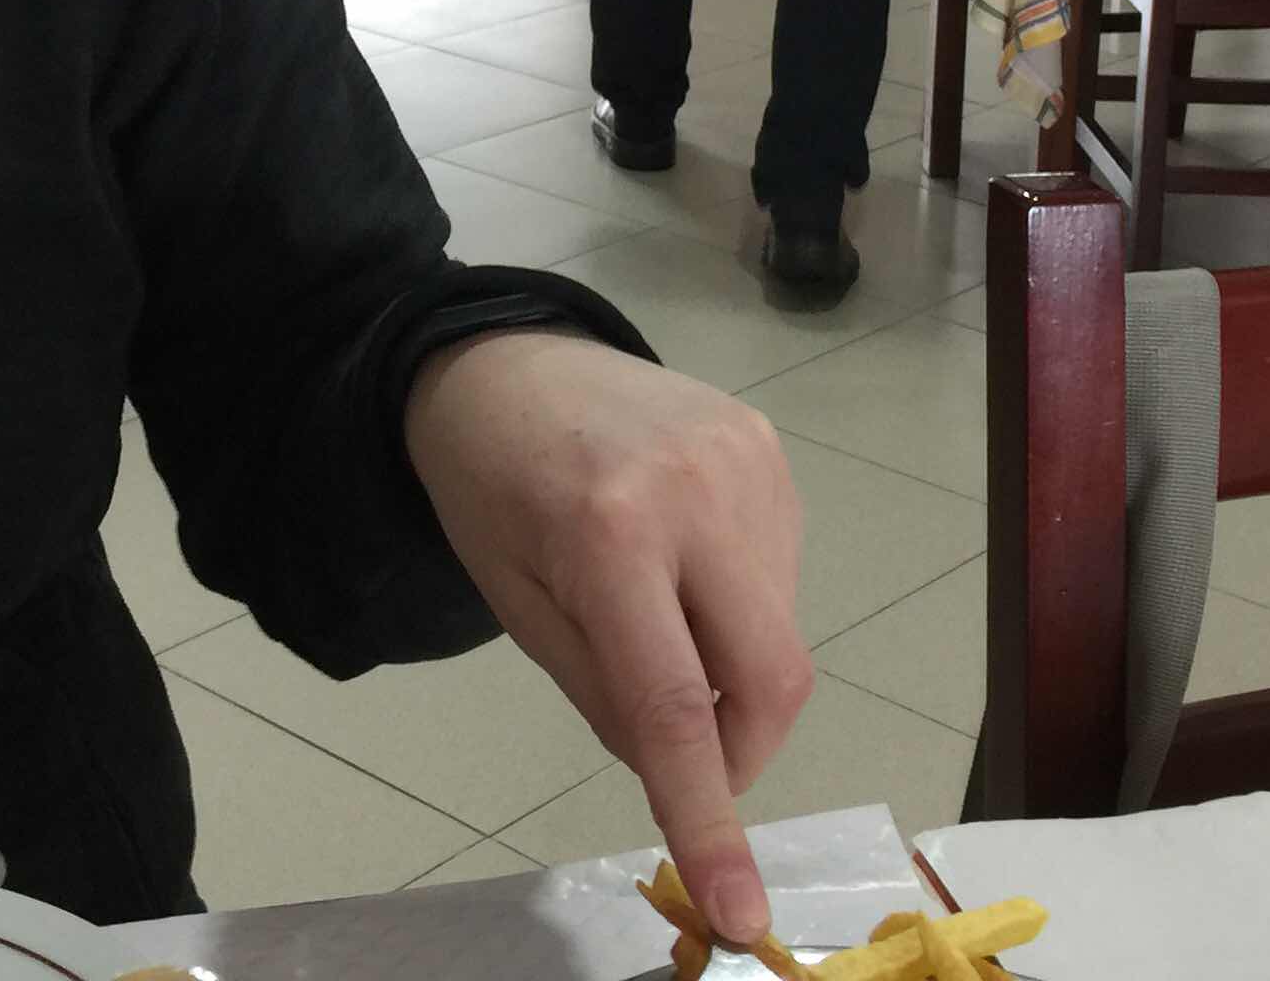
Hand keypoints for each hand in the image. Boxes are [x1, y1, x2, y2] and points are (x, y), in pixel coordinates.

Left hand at [404, 333, 809, 949]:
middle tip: (685, 757)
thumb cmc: (488, 489)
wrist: (503, 357)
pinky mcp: (770, 450)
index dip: (709, 819)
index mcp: (609, 535)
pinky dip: (737, 607)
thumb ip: (604, 695)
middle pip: (770, 680)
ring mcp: (748, 463)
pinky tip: (679, 563)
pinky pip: (780, 575)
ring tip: (654, 611)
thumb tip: (686, 770)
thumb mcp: (517, 606)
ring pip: (781, 633)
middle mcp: (697, 492)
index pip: (677, 710)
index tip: (743, 913)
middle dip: (739, 750)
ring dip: (730, 669)